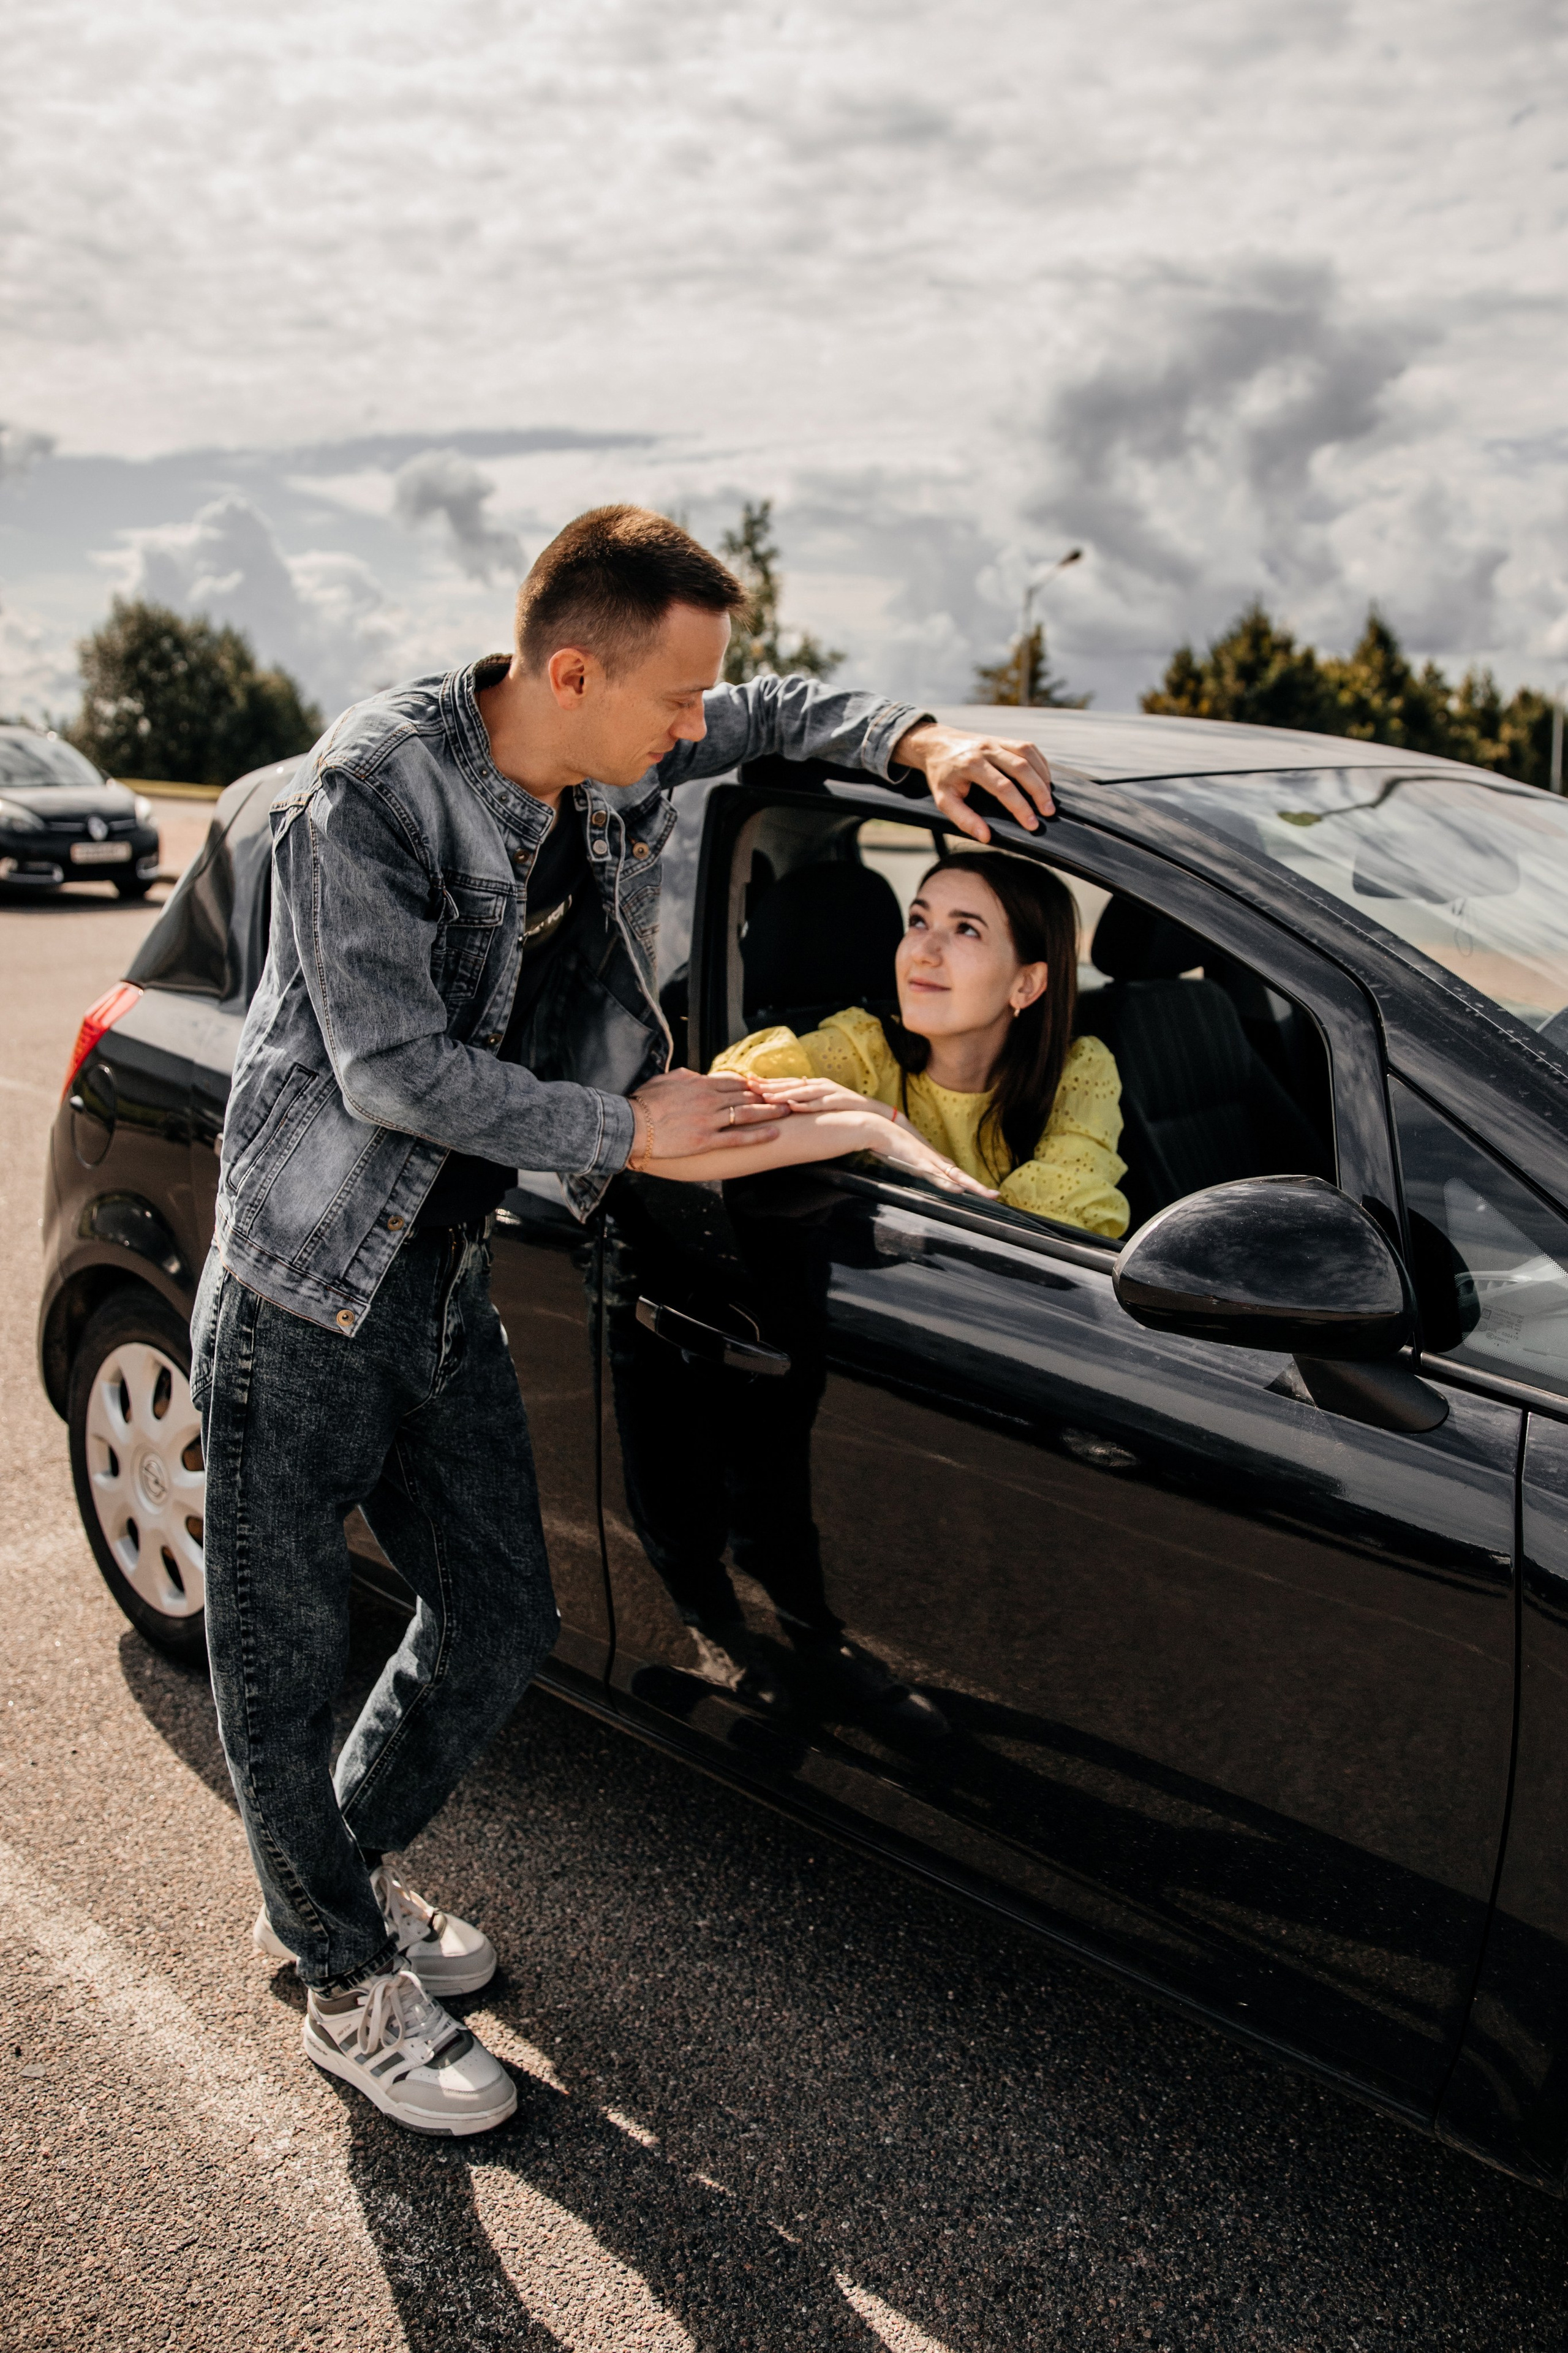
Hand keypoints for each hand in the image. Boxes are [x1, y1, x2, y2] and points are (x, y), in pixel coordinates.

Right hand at [628, 1069, 785, 1163]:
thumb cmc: (643, 1102)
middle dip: (767, 1096)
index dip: (751, 1084)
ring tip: (787, 1110)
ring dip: (770, 1111)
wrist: (631, 1125)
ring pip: (747, 1113)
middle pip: (745, 1095)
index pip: (733, 1081)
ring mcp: (709, 1120)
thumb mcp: (665, 1079)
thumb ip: (686, 1076)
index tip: (763, 1086)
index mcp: (699, 1083)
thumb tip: (697, 1074)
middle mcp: (708, 1099)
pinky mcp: (706, 1140)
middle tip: (783, 1096)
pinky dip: (758, 1135)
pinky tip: (774, 1133)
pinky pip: (738, 1138)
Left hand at [750, 1075, 893, 1118]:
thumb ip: (806, 1101)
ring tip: (766, 1096)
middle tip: (748, 1085)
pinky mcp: (839, 1101)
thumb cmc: (845, 1111)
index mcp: (813, 1085)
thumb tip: (786, 1102)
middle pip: (790, 1083)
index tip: (746, 1081)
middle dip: (768, 1084)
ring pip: (802, 1092)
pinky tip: (792, 1105)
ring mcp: (829, 1092)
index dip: (767, 1081)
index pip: (786, 1082)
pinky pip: (819, 1103)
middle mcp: (819, 1085)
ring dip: (783, 1093)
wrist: (873, 1114)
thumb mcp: (822, 1104)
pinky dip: (805, 1104)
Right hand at [872, 1117, 997, 1197]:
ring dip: (972, 1186)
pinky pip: (938, 1176)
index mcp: (932, 1161)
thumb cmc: (890, 1144)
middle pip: (961, 1176)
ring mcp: (930, 1161)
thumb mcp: (904, 1160)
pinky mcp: (921, 1163)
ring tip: (988, 1194)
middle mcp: (935, 1161)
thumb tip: (917, 1172)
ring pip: (956, 1177)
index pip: (954, 1175)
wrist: (881, 1129)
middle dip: (978, 1186)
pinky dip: (949, 1183)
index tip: (981, 1191)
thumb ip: (913, 1166)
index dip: (968, 1183)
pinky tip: (960, 1189)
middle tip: (995, 1195)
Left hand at [891, 721, 1054, 844]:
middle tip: (1048, 812)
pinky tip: (1044, 780)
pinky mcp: (1002, 738)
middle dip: (1038, 791)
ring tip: (1048, 798)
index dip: (1020, 807)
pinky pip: (1028, 747)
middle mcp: (985, 749)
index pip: (1003, 787)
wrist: (935, 744)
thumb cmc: (941, 776)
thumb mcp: (944, 800)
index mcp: (970, 765)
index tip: (1031, 824)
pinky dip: (1040, 763)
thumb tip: (986, 836)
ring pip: (1027, 754)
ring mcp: (995, 741)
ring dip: (1042, 776)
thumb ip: (964, 819)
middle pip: (1021, 768)